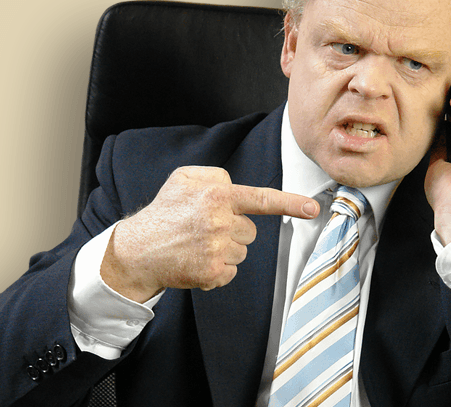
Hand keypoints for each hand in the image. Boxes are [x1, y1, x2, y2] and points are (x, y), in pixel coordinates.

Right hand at [100, 166, 319, 302]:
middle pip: (250, 231)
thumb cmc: (165, 211)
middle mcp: (220, 222)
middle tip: (203, 229)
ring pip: (242, 252)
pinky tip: (195, 261)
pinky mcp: (212, 273)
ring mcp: (217, 250)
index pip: (262, 199)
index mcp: (217, 196)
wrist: (137, 250)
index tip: (313, 208)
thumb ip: (216, 176)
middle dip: (233, 230)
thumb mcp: (184, 178)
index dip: (291, 203)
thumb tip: (237, 186)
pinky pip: (231, 272)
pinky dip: (217, 270)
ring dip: (225, 250)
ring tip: (196, 245)